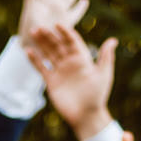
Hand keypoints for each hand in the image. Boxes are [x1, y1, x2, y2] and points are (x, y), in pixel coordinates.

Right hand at [26, 19, 117, 140]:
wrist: (86, 116)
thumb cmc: (98, 96)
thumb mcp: (103, 75)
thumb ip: (106, 58)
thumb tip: (113, 40)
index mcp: (82, 59)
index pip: (72, 41)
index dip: (65, 32)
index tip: (58, 24)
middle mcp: (70, 63)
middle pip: (58, 45)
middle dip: (49, 35)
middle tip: (40, 26)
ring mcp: (60, 71)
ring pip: (49, 53)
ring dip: (41, 43)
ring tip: (32, 32)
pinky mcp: (51, 81)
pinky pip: (41, 68)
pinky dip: (34, 59)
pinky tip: (27, 50)